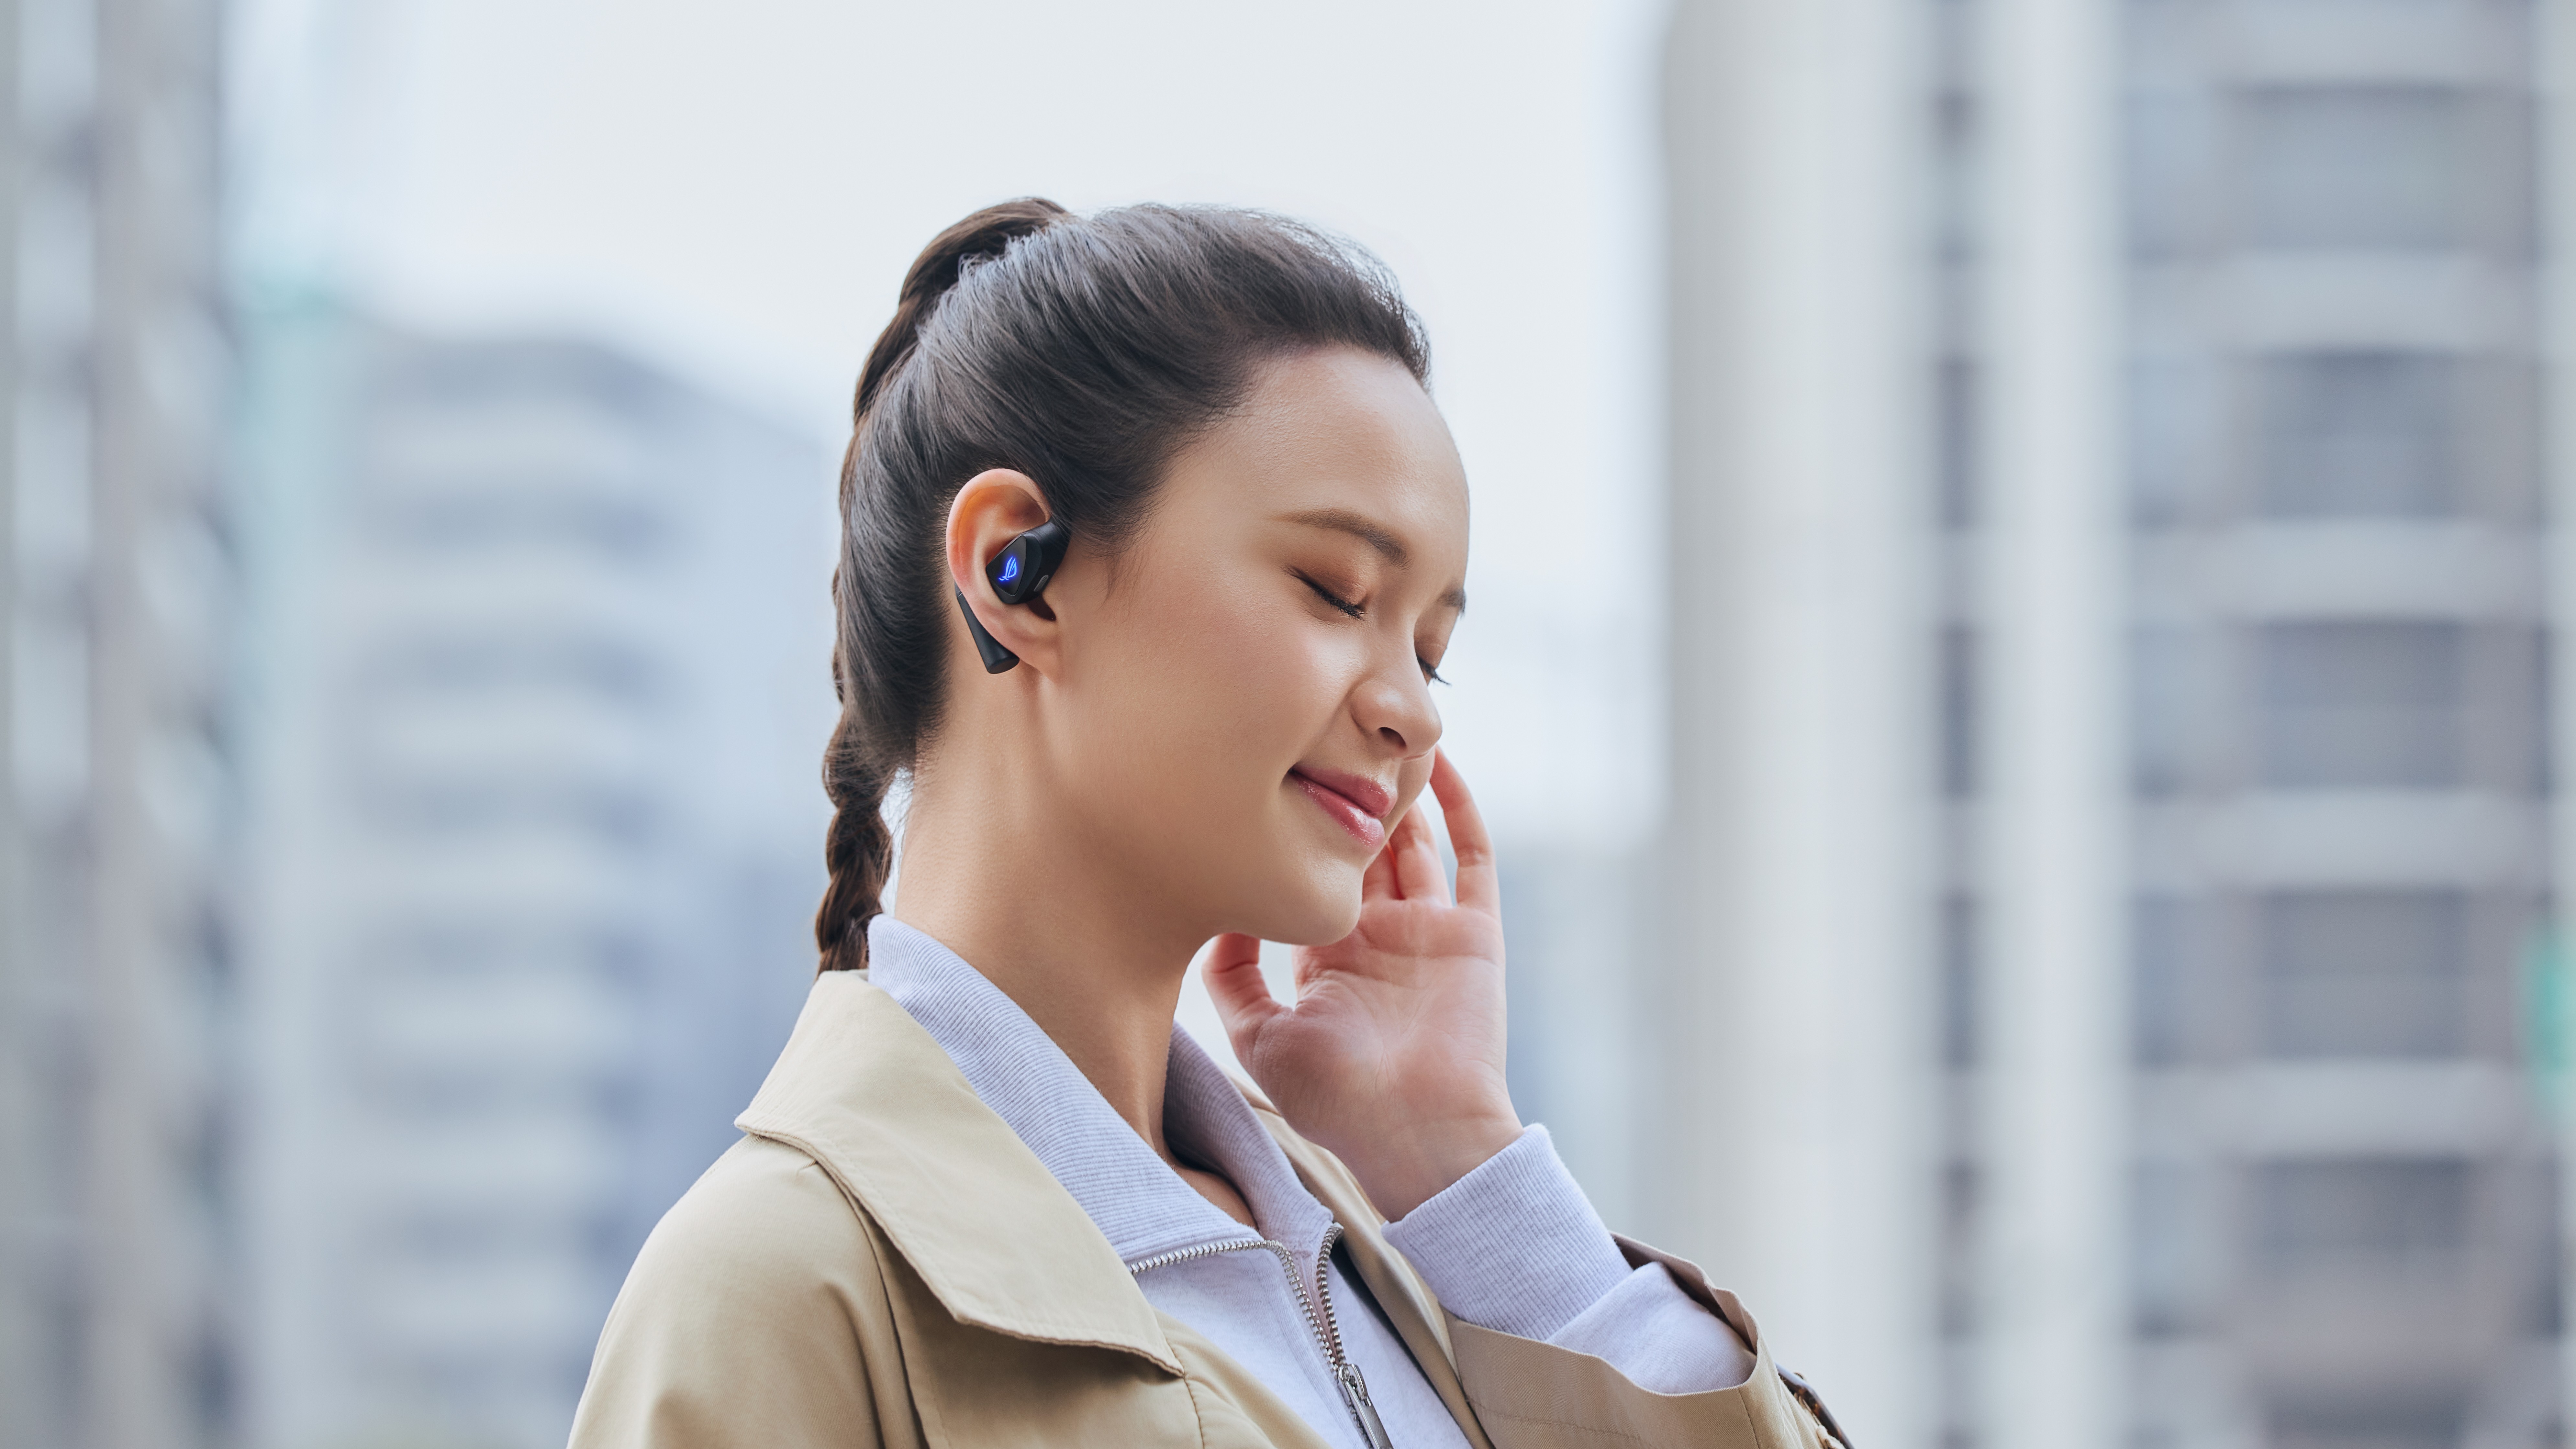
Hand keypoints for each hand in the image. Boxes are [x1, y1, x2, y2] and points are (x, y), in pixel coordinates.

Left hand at [1206, 750, 1519, 1220]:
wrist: (1418, 1135)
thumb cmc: (1338, 1101)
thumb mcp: (1260, 1040)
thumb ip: (1233, 982)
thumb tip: (1216, 919)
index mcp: (1332, 960)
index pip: (1314, 880)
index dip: (1295, 835)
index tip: (1263, 782)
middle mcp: (1381, 939)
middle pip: (1365, 850)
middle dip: (1346, 797)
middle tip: (1319, 730)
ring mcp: (1430, 933)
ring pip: (1415, 841)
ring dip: (1399, 790)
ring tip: (1376, 727)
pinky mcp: (1473, 932)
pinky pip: (1473, 856)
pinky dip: (1459, 807)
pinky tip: (1440, 760)